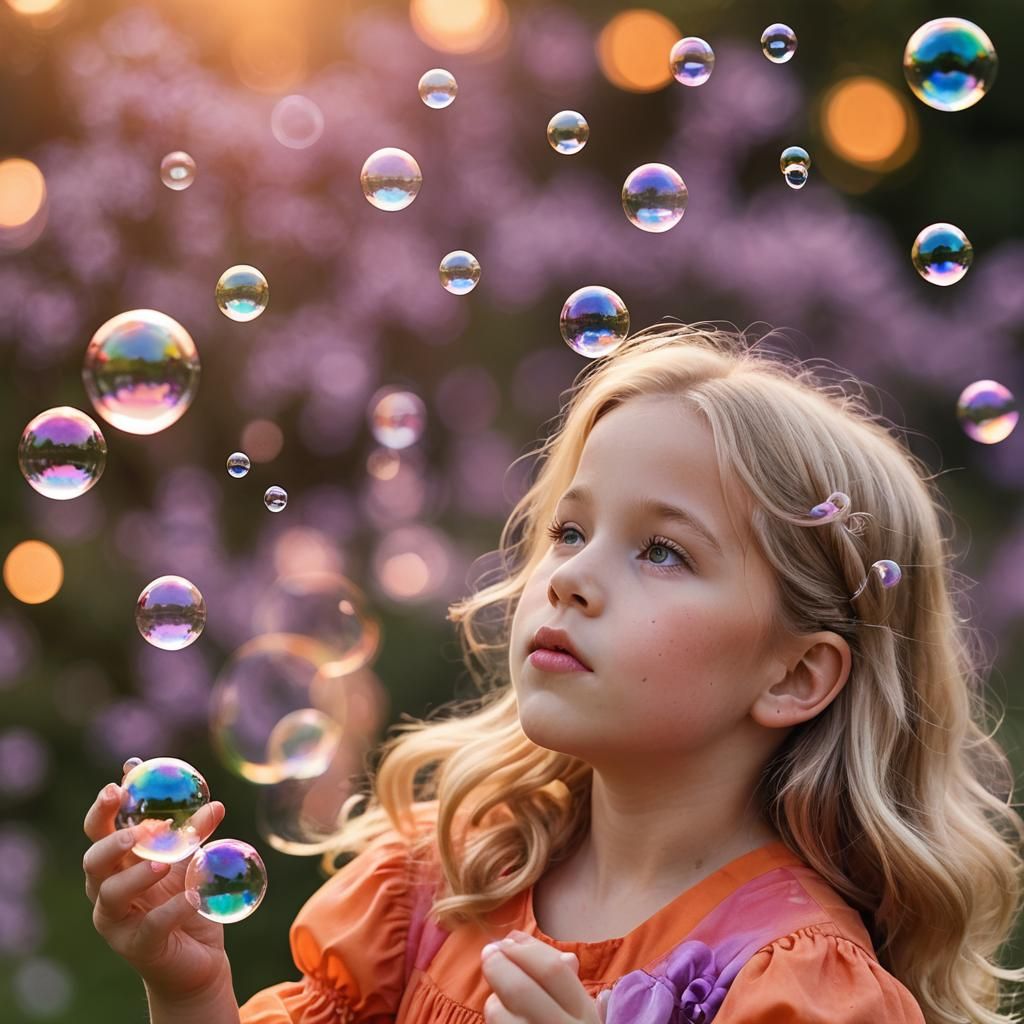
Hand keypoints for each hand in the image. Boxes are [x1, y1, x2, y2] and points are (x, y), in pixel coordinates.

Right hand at [82, 774, 229, 1003]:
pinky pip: (150, 926)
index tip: (118, 785)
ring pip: (111, 895)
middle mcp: (107, 891)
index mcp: (118, 864)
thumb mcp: (192, 863)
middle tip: (137, 831)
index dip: (104, 809)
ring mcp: (117, 923)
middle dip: (111, 842)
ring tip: (164, 865)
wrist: (197, 959)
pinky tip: (193, 897)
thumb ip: (196, 836)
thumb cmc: (185, 901)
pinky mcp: (138, 948)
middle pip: (93, 861)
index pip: (99, 831)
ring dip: (136, 876)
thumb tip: (216, 804)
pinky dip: (172, 909)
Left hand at [480, 930, 610, 1023]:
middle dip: (498, 963)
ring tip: (500, 1002)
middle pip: (520, 987)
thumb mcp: (580, 1017)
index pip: (553, 970)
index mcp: (585, 1017)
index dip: (526, 948)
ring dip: (493, 1001)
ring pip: (498, 1014)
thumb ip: (566, 983)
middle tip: (489, 954)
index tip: (510, 939)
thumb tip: (538, 944)